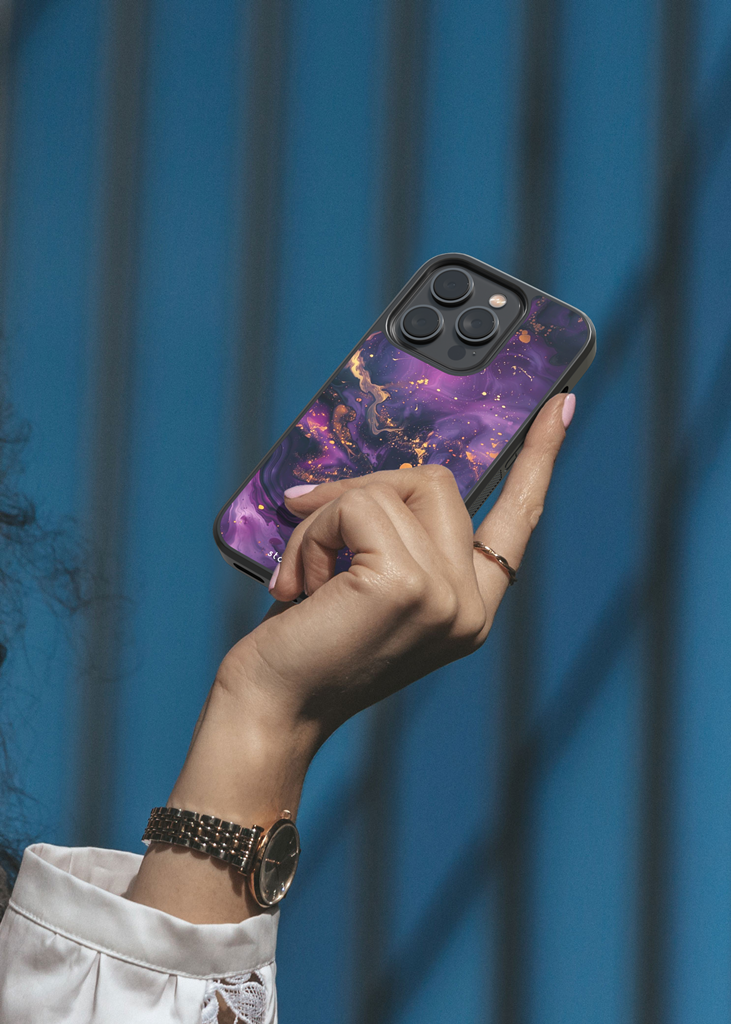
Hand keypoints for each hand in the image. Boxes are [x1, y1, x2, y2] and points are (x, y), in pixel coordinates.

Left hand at [220, 391, 574, 742]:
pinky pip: (357, 506)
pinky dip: (313, 531)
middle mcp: (471, 606)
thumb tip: (380, 474)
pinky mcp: (407, 586)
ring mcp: (446, 596)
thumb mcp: (363, 580)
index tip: (563, 404)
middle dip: (358, 493)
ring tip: (301, 578)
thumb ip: (392, 533)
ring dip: (325, 518)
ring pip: (390, 488)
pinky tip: (298, 585)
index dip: (540, 459)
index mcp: (469, 605)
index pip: (518, 520)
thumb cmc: (306, 645)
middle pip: (433, 482)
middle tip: (308, 530)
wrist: (270, 711)